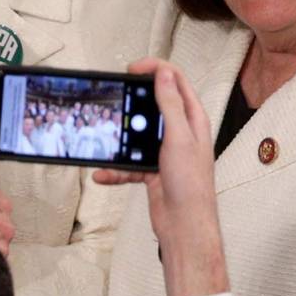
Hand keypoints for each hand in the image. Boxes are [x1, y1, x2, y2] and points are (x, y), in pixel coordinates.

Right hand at [93, 58, 227, 295]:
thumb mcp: (178, 138)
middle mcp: (180, 132)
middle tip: (116, 93)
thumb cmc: (190, 185)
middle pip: (154, 103)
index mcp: (192, 119)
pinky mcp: (152, 169)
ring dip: (120, 137)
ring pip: (137, 133)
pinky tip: (103, 173)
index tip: (133, 69)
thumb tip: (164, 75)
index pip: (176, 82)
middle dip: (133, 99)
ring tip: (106, 137)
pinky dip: (115, 168)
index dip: (155, 69)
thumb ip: (171, 105)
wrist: (185, 226)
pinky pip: (128, 162)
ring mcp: (165, 150)